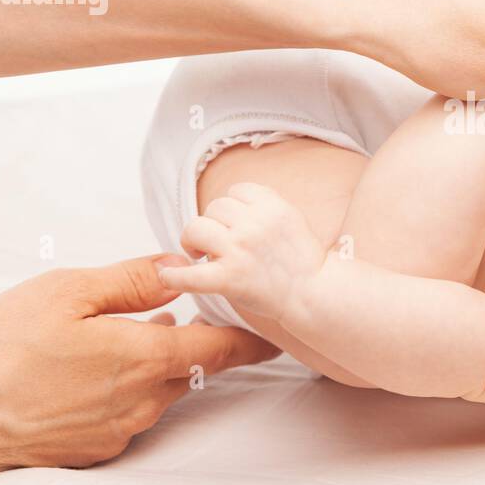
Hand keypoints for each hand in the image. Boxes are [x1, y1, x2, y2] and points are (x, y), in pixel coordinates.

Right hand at [0, 255, 277, 469]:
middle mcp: (143, 402)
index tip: (273, 332)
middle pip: (190, 368)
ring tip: (122, 334)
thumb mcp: (67, 292)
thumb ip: (131, 280)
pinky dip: (122, 389)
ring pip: (157, 390)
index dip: (250, 338)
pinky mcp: (94, 450)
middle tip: (178, 312)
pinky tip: (90, 370)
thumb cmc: (0, 352)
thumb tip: (178, 267)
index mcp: (145, 360)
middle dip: (190, 341)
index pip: (221, 348)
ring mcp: (119, 431)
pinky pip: (127, 413)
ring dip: (152, 363)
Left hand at [161, 183, 327, 322]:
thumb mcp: (292, 218)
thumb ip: (265, 206)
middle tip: (219, 244)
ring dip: (194, 240)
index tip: (236, 224)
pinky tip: (169, 277)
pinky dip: (175, 277)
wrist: (315, 295)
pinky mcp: (230, 278)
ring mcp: (240, 250)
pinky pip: (191, 275)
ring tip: (199, 254)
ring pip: (197, 228)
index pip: (237, 190)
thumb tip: (232, 202)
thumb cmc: (304, 262)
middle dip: (215, 224)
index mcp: (273, 206)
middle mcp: (255, 223)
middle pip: (215, 207)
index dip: (233, 207)